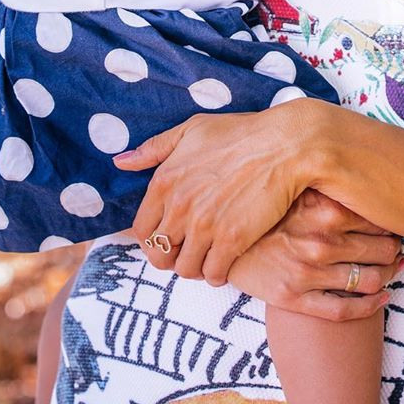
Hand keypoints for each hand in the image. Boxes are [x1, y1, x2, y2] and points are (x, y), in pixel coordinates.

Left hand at [115, 100, 323, 283]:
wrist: (283, 145)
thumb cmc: (239, 133)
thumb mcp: (191, 130)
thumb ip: (154, 148)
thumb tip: (121, 161)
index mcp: (164, 181)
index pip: (142, 230)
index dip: (154, 238)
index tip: (169, 236)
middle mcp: (179, 207)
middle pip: (159, 256)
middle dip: (171, 257)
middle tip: (187, 251)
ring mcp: (205, 226)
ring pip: (185, 269)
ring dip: (195, 267)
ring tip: (207, 256)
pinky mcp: (231, 240)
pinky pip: (213, 274)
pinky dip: (217, 273)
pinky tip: (225, 260)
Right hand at [227, 190, 403, 321]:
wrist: (215, 238)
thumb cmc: (256, 208)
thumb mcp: (289, 185)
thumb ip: (322, 180)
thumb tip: (356, 163)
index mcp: (321, 209)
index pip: (374, 217)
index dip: (390, 221)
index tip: (394, 221)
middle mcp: (317, 241)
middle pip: (379, 249)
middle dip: (394, 250)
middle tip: (398, 247)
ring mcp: (307, 272)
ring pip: (367, 280)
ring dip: (388, 276)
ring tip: (393, 270)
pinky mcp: (294, 298)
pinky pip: (344, 310)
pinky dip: (370, 306)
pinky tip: (381, 298)